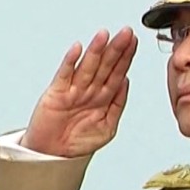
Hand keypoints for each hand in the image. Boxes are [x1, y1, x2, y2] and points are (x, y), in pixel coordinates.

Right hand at [20, 27, 137, 157]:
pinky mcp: (56, 93)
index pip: (117, 72)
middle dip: (116, 49)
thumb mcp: (107, 128)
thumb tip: (126, 82)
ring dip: (96, 50)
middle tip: (126, 33)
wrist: (54, 157)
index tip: (134, 42)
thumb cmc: (78, 143)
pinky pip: (64, 74)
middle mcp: (89, 90)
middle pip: (105, 66)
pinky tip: (78, 49)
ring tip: (104, 35)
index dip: (126, 57)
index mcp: (103, 97)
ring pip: (87, 66)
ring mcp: (73, 90)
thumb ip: (118, 105)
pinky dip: (70, 61)